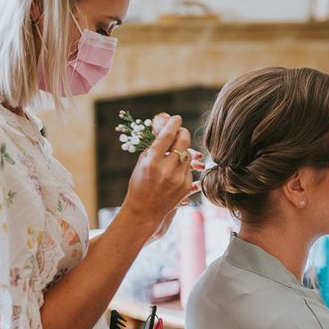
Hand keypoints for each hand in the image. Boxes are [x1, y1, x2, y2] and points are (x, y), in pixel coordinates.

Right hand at [123, 115, 192, 230]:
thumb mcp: (142, 163)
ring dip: (182, 151)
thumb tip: (165, 128)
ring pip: (187, 155)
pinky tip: (174, 171)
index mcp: (152, 161)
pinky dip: (183, 166)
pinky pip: (189, 169)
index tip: (176, 118)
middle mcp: (166, 170)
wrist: (144, 211)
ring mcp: (178, 179)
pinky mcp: (185, 187)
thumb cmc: (140, 184)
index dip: (173, 124)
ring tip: (173, 156)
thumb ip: (154, 146)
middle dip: (183, 132)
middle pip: (183, 142)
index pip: (167, 136)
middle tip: (180, 131)